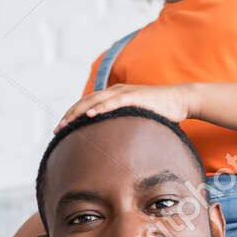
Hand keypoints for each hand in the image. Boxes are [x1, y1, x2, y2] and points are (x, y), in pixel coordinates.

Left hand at [55, 83, 190, 130]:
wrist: (180, 100)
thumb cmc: (159, 112)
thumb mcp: (135, 119)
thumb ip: (123, 125)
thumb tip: (113, 144)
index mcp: (113, 96)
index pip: (87, 105)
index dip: (72, 116)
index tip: (61, 130)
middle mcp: (115, 91)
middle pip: (85, 103)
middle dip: (69, 116)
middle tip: (56, 131)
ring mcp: (124, 93)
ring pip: (94, 102)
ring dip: (78, 113)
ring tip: (65, 125)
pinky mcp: (134, 97)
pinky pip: (113, 102)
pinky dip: (100, 108)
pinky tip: (89, 116)